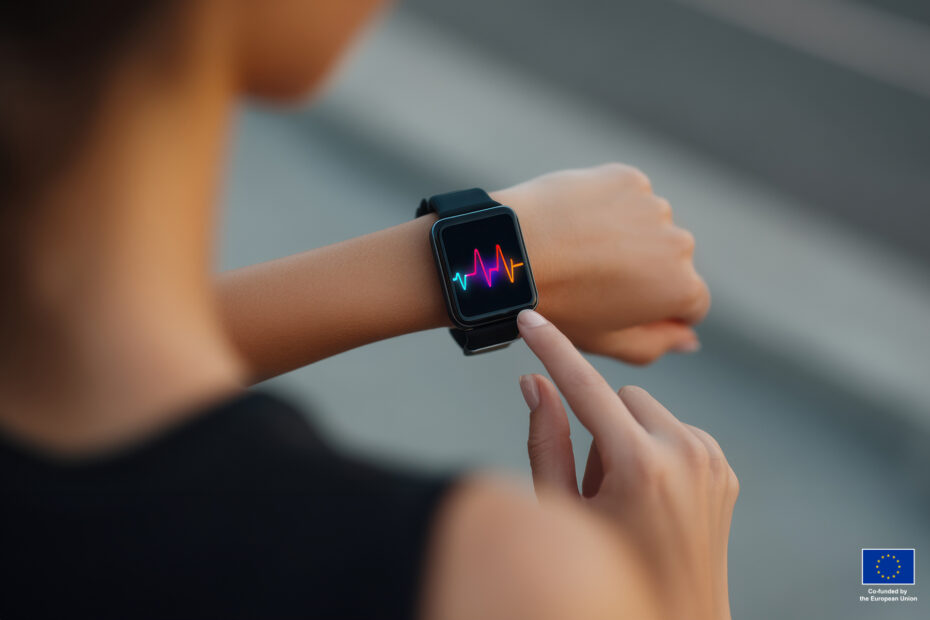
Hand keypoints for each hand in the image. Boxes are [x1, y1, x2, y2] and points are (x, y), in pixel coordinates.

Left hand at [491, 164, 708, 363]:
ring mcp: (654, 207)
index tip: (619, 307)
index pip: (691, 304)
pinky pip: (628, 197)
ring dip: (628, 236)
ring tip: (581, 250)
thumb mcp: (608, 343)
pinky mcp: (627, 179)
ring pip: (650, 226)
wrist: (514, 253)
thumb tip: (690, 339)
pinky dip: (609, 207)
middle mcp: (680, 244)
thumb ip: (659, 344)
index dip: (657, 311)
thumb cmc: (558, 306)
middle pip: (673, 262)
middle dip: (645, 270)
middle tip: (594, 278)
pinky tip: (576, 223)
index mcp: (682, 289)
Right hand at [516, 310, 736, 619]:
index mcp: (640, 466)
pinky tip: (654, 496)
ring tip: (629, 494)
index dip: (553, 350)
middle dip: (601, 426)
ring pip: (648, 412)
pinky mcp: (724, 466)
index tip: (532, 318)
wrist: (678, 613)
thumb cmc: (609, 567)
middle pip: (622, 398)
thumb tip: (533, 382)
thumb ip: (545, 441)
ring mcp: (712, 459)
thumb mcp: (564, 511)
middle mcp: (685, 453)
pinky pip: (675, 431)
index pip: (586, 388)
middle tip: (597, 483)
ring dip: (628, 437)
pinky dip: (656, 449)